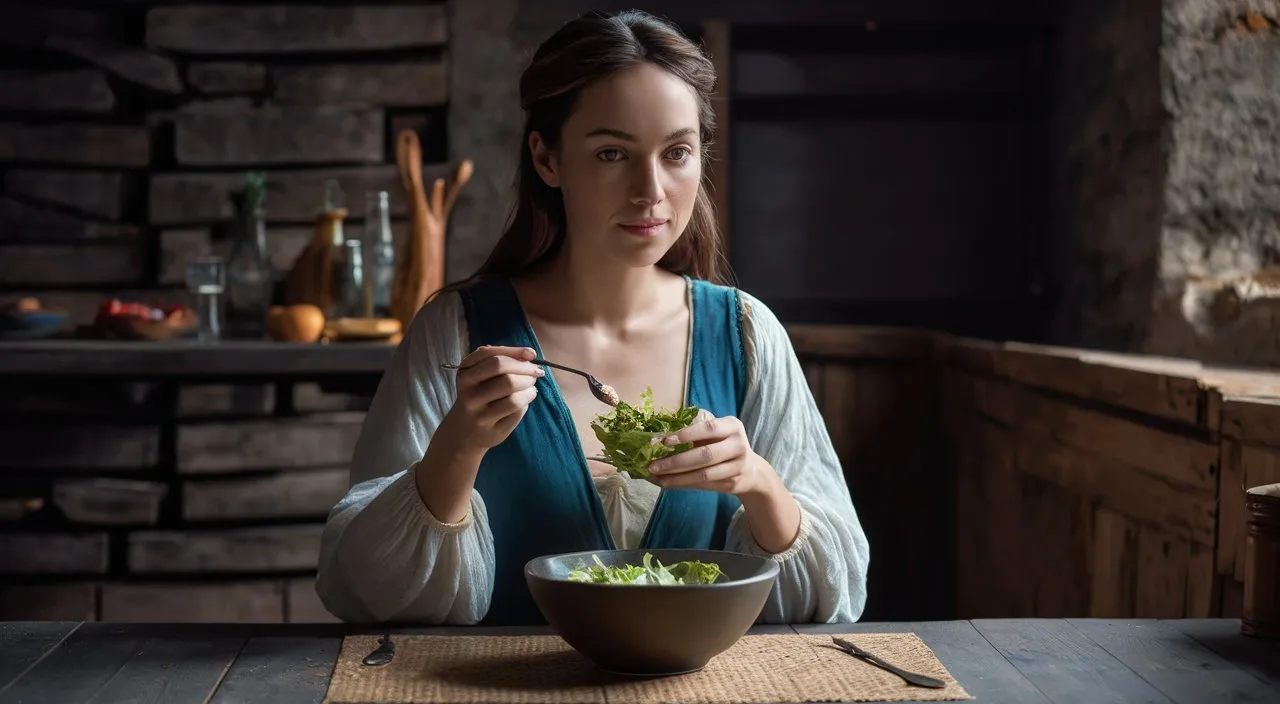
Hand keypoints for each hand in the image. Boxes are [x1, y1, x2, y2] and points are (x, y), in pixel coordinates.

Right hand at [439, 345, 543, 454]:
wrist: (464, 431)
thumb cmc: (478, 394)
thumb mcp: (479, 374)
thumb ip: (500, 358)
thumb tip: (529, 354)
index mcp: (465, 374)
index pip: (492, 356)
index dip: (516, 353)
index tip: (532, 354)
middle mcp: (468, 393)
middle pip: (505, 376)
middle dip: (526, 371)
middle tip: (535, 373)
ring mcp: (480, 414)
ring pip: (514, 397)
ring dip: (530, 388)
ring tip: (531, 387)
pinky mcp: (493, 430)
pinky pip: (517, 412)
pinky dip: (527, 402)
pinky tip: (525, 400)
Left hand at [646, 411, 772, 495]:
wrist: (751, 470)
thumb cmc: (724, 445)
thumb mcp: (718, 433)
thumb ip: (696, 432)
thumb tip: (659, 439)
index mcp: (732, 426)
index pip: (708, 428)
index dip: (686, 434)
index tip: (665, 441)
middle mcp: (738, 445)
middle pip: (705, 455)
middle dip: (676, 461)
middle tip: (653, 465)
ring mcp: (738, 467)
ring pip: (704, 474)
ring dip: (678, 477)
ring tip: (658, 477)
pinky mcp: (733, 484)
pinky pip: (705, 485)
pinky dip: (684, 484)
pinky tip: (669, 483)